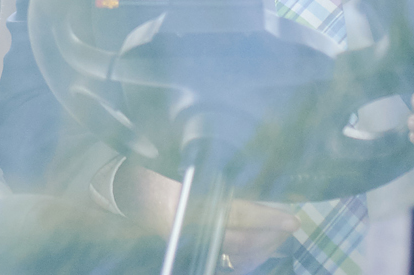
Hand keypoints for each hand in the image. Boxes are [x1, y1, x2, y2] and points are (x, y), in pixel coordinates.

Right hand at [113, 164, 296, 265]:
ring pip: (236, 250)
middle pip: (241, 240)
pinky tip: (259, 240)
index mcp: (187, 206)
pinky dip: (246, 249)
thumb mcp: (173, 160)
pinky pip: (226, 253)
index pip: (235, 214)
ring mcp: (191, 240)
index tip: (291, 219)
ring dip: (261, 244)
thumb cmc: (148, 168)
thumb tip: (244, 161)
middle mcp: (190, 229)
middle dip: (269, 235)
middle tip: (291, 224)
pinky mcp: (192, 243)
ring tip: (280, 231)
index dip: (265, 218)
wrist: (122, 189)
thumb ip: (205, 165)